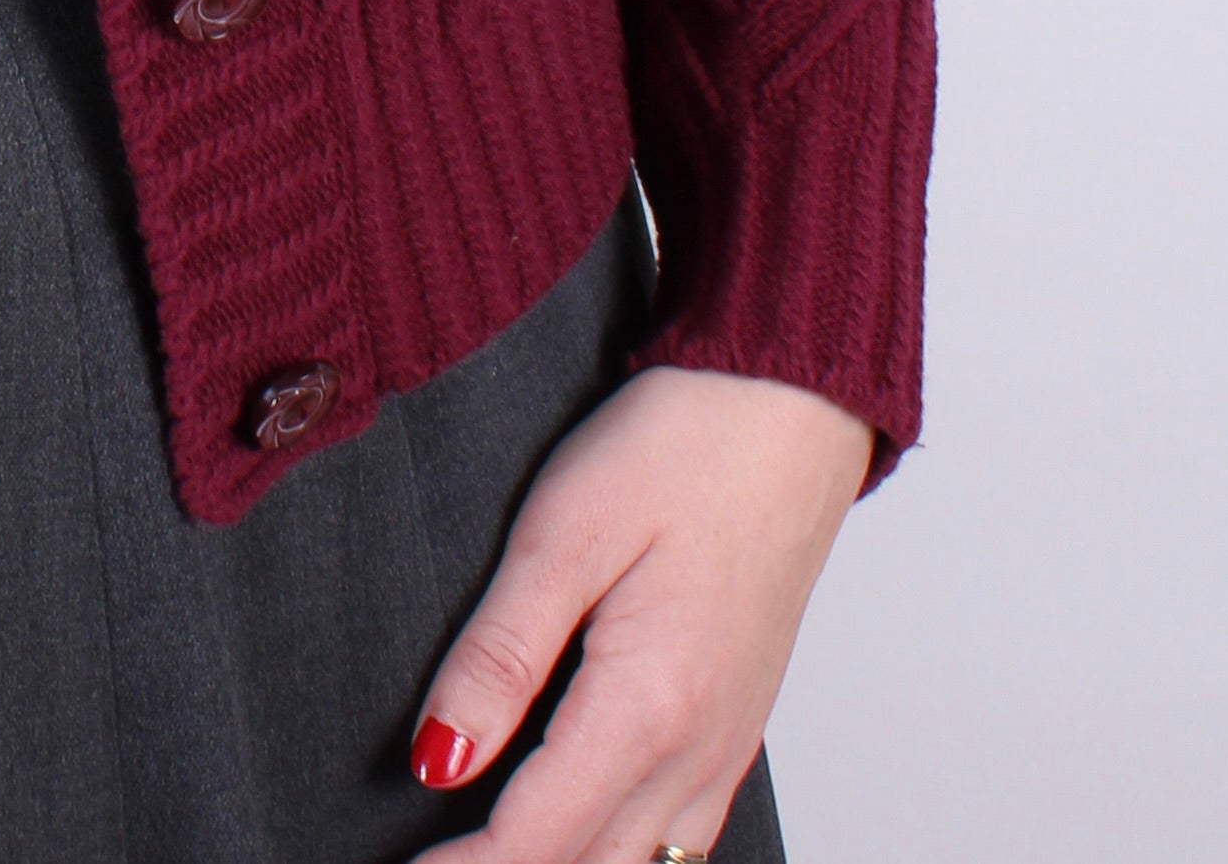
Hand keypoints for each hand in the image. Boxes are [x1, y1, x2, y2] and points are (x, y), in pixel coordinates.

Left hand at [409, 362, 872, 855]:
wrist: (790, 409)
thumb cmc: (681, 449)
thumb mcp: (563, 531)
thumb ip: (498, 655)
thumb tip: (437, 761)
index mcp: (648, 705)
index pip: (537, 838)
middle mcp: (697, 751)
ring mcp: (727, 748)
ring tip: (484, 859)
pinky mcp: (737, 730)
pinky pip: (680, 839)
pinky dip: (622, 860)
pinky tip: (579, 840)